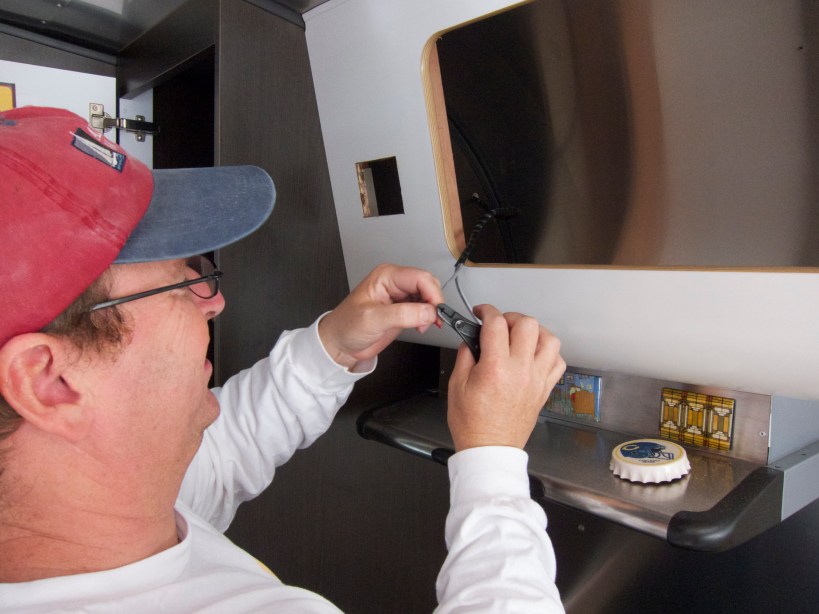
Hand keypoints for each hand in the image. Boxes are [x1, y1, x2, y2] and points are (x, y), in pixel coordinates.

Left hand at [319, 264, 443, 368]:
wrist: (341, 344)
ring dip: (432, 311)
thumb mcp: (373, 319)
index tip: (436, 311)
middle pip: (428, 284)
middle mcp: (395, 283)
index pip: (419, 277)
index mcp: (386, 276)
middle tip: (432, 320)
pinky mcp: (404, 309)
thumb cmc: (347, 326)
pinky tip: (421, 326)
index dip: (432, 293)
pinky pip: (425, 308)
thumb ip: (403, 314)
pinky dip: (428, 318)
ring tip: (423, 325)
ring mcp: (400, 296)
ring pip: (429, 296)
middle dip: (433, 302)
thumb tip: (428, 312)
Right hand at [447, 305, 564, 450]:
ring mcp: (537, 380)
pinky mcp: (544, 390)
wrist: (490, 450)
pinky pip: (557, 361)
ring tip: (520, 336)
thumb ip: (465, 356)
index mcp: (496, 368)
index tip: (481, 313)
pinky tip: (534, 355)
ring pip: (549, 339)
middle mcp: (521, 371)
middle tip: (499, 325)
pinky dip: (548, 352)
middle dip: (510, 317)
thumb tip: (472, 339)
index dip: (486, 312)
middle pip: (527, 324)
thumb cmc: (473, 424)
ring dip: (534, 332)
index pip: (496, 323)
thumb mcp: (457, 385)